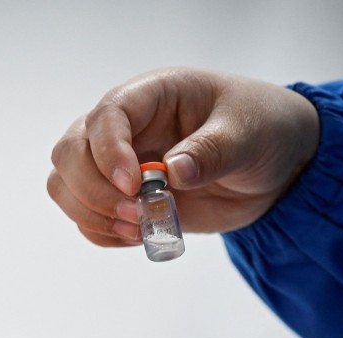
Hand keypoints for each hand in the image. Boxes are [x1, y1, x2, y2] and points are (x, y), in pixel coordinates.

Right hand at [47, 67, 318, 247]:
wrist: (276, 165)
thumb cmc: (262, 128)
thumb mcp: (248, 133)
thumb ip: (211, 151)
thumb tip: (174, 172)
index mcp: (151, 97)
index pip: (106, 116)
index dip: (109, 152)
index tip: (133, 184)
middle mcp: (124, 129)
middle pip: (69, 154)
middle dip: (92, 191)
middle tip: (136, 213)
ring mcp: (118, 166)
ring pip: (66, 187)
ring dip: (92, 215)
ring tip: (139, 228)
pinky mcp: (124, 200)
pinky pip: (88, 219)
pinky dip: (103, 234)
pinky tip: (139, 236)